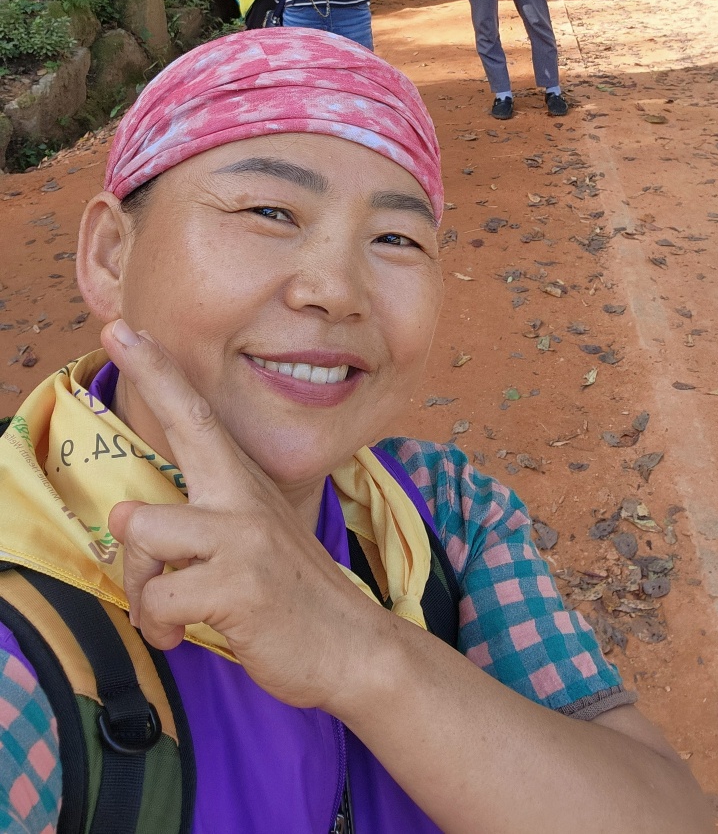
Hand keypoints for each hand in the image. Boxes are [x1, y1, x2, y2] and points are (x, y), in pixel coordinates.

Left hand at [100, 321, 381, 711]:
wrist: (349, 645)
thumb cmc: (288, 595)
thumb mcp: (252, 540)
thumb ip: (198, 520)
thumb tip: (126, 517)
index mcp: (243, 483)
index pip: (195, 414)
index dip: (158, 369)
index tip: (123, 328)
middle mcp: (243, 496)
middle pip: (185, 425)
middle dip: (150, 378)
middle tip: (113, 329)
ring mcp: (241, 537)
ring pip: (142, 535)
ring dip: (140, 583)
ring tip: (167, 607)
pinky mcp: (234, 586)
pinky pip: (158, 598)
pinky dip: (159, 626)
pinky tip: (182, 634)